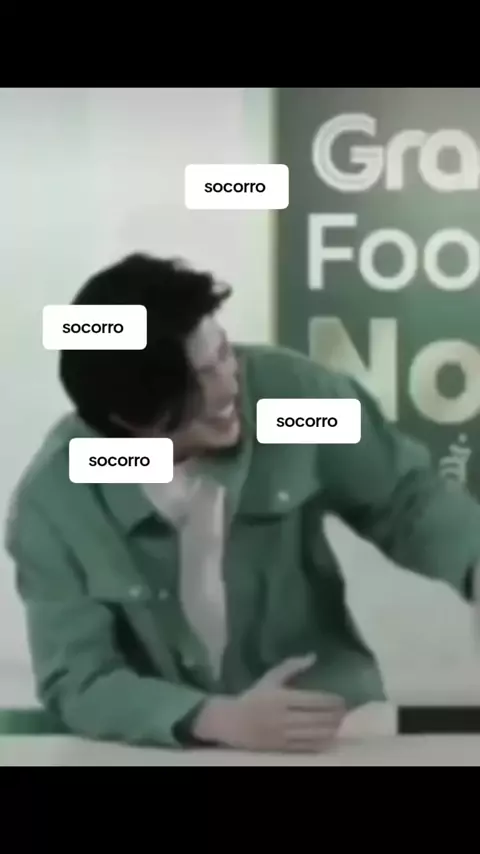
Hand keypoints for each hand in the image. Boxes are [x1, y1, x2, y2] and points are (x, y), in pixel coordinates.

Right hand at [192, 653, 345, 752]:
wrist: (232, 722)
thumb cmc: (254, 698)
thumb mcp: (270, 678)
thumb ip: (291, 666)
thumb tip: (313, 656)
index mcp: (280, 698)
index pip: (312, 700)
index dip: (330, 701)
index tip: (342, 699)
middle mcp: (283, 717)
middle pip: (317, 717)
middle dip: (335, 715)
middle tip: (345, 711)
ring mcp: (283, 734)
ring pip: (314, 733)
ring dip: (331, 728)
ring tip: (340, 723)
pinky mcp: (282, 748)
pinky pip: (307, 747)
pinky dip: (322, 742)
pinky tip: (329, 736)